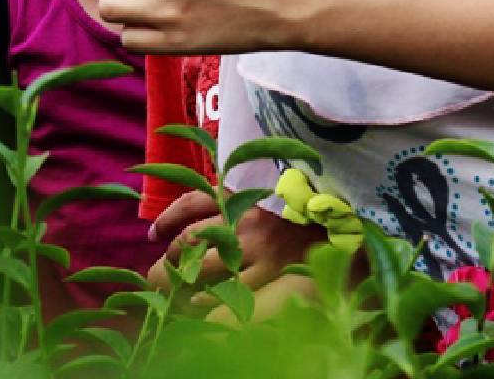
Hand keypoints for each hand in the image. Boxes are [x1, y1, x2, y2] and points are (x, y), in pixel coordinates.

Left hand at [146, 190, 324, 293]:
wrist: (337, 219)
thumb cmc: (294, 205)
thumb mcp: (259, 190)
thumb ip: (229, 197)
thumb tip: (190, 216)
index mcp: (238, 194)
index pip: (189, 203)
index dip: (167, 220)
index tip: (155, 235)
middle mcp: (242, 217)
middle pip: (191, 237)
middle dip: (170, 254)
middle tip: (162, 267)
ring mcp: (256, 245)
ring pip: (205, 263)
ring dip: (185, 275)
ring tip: (178, 285)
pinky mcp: (272, 269)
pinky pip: (232, 289)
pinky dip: (209, 299)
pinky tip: (198, 304)